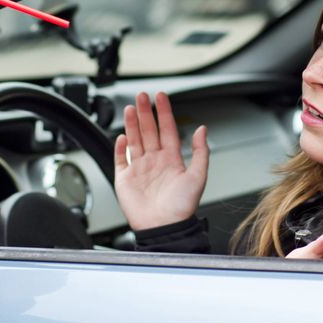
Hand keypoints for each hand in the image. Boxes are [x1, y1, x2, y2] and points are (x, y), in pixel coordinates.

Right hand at [114, 91, 208, 230]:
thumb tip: (202, 129)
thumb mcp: (198, 176)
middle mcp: (155, 161)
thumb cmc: (182, 207)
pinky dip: (120, 147)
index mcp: (172, 159)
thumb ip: (200, 151)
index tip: (161, 97)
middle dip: (145, 112)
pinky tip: (122, 136)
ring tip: (131, 108)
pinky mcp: (125, 179)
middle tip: (142, 96)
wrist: (164, 227)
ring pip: (135, 140)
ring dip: (132, 124)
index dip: (164, 112)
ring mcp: (140, 169)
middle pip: (149, 131)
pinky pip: (121, 159)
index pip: (167, 129)